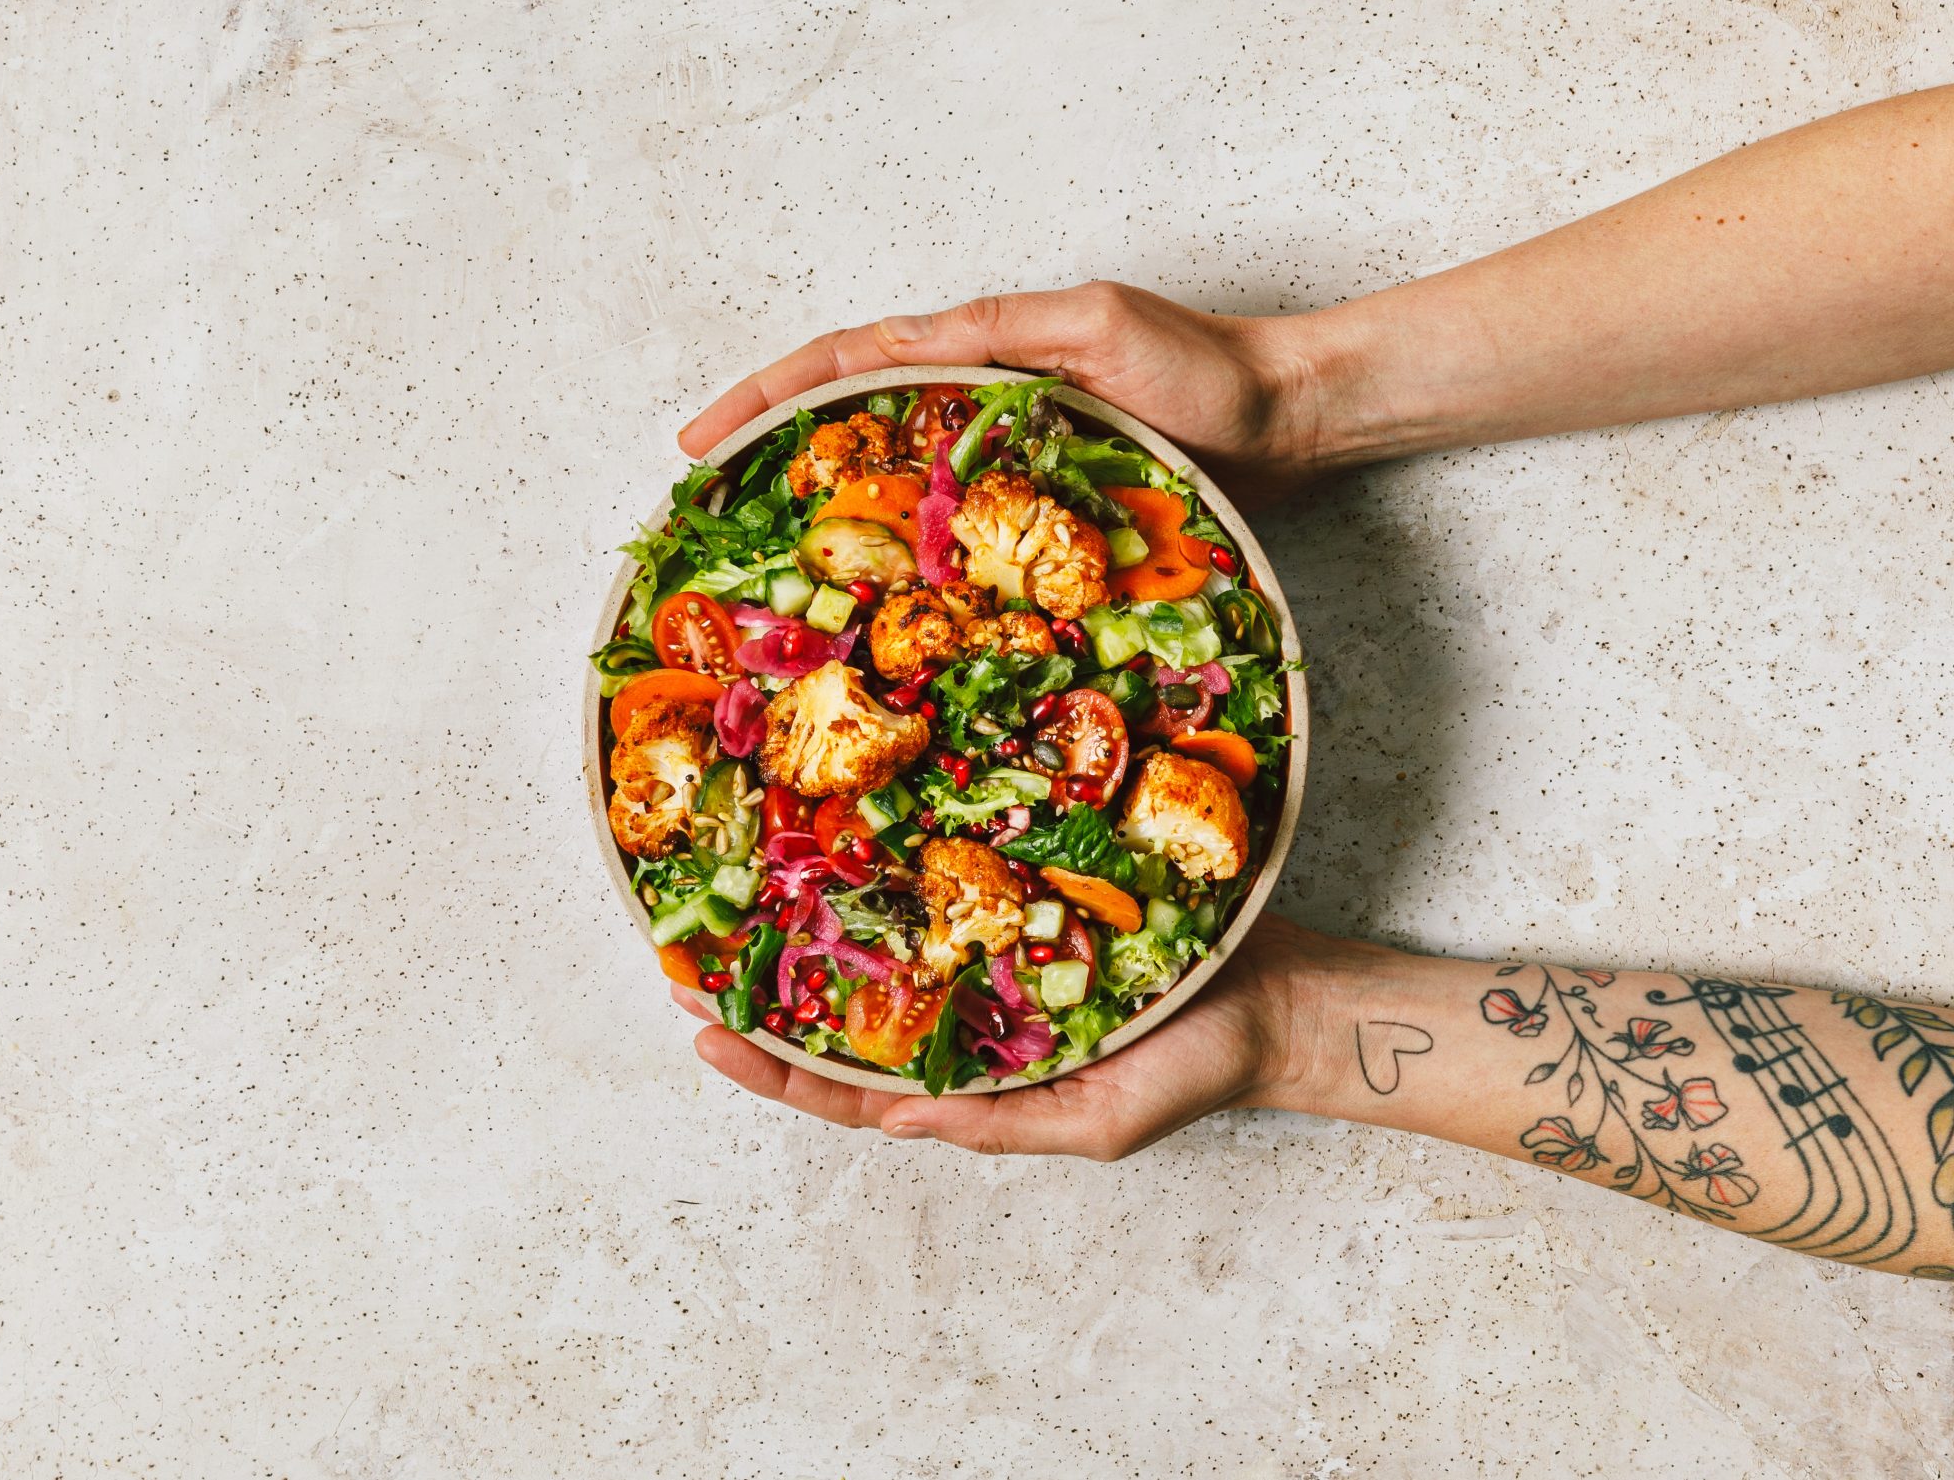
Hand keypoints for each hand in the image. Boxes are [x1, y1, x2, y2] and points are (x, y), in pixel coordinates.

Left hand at [674, 914, 1333, 1158]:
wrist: (1275, 995)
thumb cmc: (1194, 1071)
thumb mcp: (1098, 1124)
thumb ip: (997, 1125)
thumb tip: (895, 1120)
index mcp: (970, 1076)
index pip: (847, 1085)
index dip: (773, 1065)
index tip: (701, 1033)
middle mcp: (964, 1012)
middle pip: (839, 1008)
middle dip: (758, 989)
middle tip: (677, 961)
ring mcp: (987, 949)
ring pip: (877, 940)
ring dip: (803, 920)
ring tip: (732, 895)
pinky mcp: (1020, 887)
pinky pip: (942, 877)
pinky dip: (890, 860)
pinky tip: (842, 828)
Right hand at [675, 282, 1339, 510]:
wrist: (1285, 420)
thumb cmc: (1204, 370)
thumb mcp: (1096, 325)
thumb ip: (1002, 331)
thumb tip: (906, 337)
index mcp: (973, 349)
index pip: (844, 365)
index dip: (766, 400)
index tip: (700, 442)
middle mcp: (972, 403)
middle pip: (845, 426)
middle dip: (766, 462)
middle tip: (698, 515)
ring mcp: (998, 462)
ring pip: (887, 490)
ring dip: (821, 524)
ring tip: (754, 574)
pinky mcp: (1033, 516)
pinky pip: (949, 542)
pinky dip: (899, 569)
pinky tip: (871, 611)